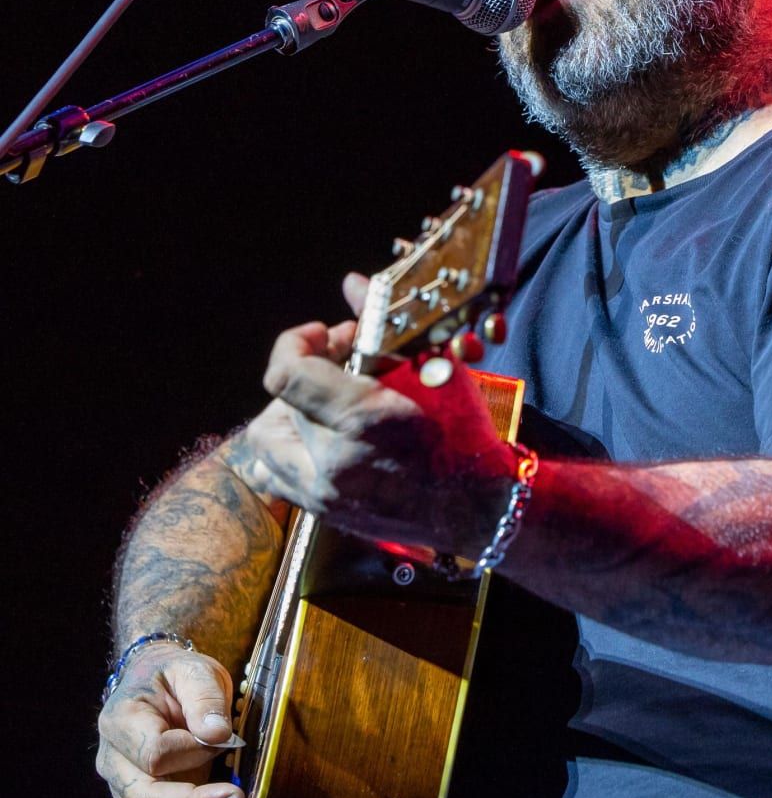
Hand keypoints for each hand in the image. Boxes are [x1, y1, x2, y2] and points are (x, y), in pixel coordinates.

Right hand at [96, 643, 241, 797]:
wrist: (153, 685)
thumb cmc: (175, 677)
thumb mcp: (193, 670)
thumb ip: (203, 697)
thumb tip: (217, 734)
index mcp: (121, 721)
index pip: (154, 752)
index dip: (192, 751)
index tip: (225, 739)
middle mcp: (114, 762)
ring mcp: (123, 790)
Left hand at [233, 315, 514, 552]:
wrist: (478, 507)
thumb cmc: (463, 435)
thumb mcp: (434, 371)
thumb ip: (383, 326)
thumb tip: (352, 283)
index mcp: (363, 421)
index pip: (286, 376)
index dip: (293, 343)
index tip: (320, 334)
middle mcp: (334, 463)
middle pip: (279, 403)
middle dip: (304, 374)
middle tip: (338, 364)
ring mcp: (325, 494)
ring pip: (266, 443)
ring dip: (287, 414)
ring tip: (325, 402)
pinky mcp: (326, 513)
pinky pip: (279, 477)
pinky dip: (291, 450)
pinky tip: (324, 436)